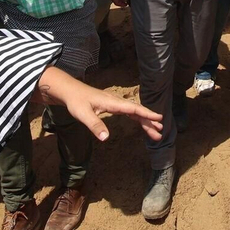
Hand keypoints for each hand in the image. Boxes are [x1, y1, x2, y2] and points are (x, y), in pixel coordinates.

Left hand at [35, 67, 163, 140]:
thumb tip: (106, 138)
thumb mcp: (82, 114)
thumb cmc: (76, 101)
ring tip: (155, 131)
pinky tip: (141, 123)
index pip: (133, 108)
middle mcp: (116, 102)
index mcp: (113, 102)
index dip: (147, 114)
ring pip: (134, 112)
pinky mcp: (111, 106)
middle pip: (137, 111)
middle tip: (160, 133)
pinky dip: (137, 118)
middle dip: (149, 122)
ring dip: (145, 121)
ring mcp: (115, 103)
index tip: (159, 118)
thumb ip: (94, 125)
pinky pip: (128, 112)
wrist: (69, 91)